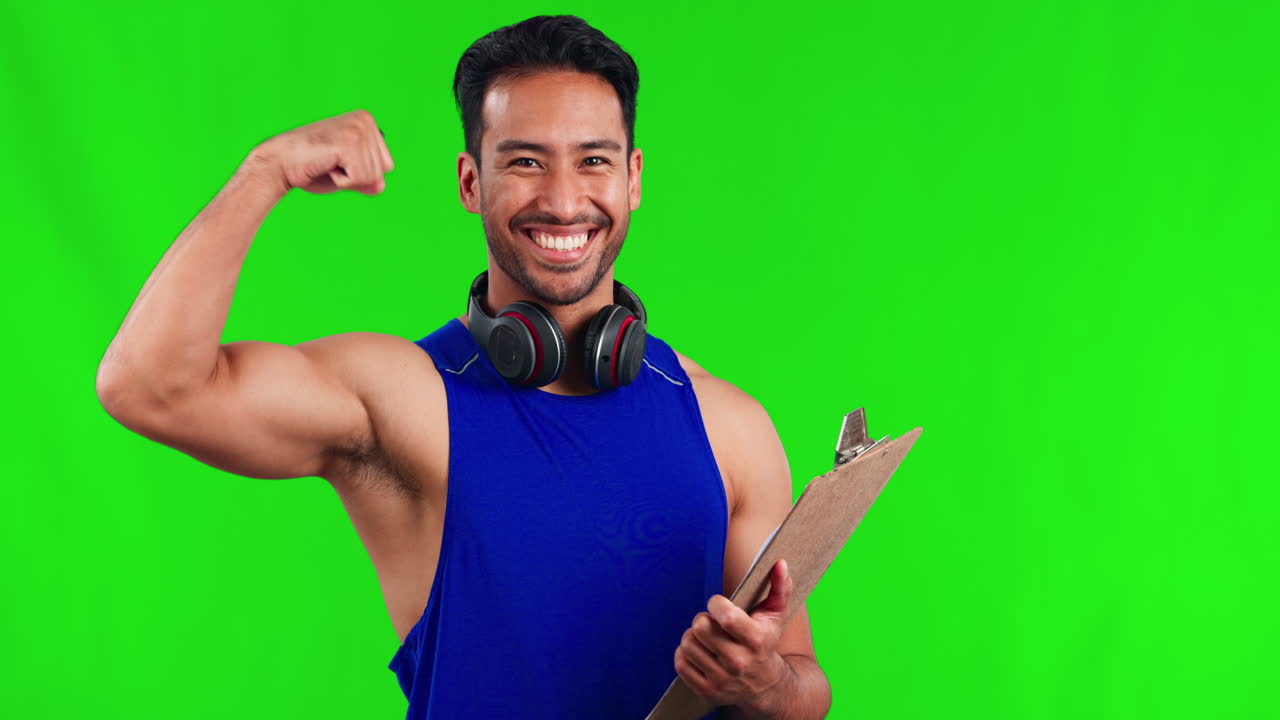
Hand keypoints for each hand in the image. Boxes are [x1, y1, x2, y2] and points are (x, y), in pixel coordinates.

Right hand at [246, 109, 394, 195]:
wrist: (279, 163)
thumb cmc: (312, 168)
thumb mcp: (349, 174)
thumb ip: (369, 179)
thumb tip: (380, 185)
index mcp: (368, 122)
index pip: (387, 165)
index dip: (362, 174)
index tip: (338, 161)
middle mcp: (365, 120)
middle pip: (384, 170)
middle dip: (358, 177)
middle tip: (332, 163)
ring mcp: (358, 129)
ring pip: (374, 176)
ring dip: (349, 179)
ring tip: (328, 163)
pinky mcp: (349, 142)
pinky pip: (361, 179)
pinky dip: (343, 181)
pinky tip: (326, 164)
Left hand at [674, 558, 794, 707]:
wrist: (766, 686)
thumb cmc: (766, 642)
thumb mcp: (777, 615)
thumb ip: (780, 586)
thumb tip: (779, 563)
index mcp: (756, 641)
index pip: (725, 617)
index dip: (716, 603)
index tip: (719, 604)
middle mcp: (738, 663)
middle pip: (701, 628)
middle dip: (702, 619)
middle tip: (711, 621)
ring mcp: (722, 680)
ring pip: (688, 644)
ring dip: (693, 635)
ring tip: (705, 637)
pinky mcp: (707, 691)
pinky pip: (680, 663)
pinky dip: (685, 653)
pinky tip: (699, 652)